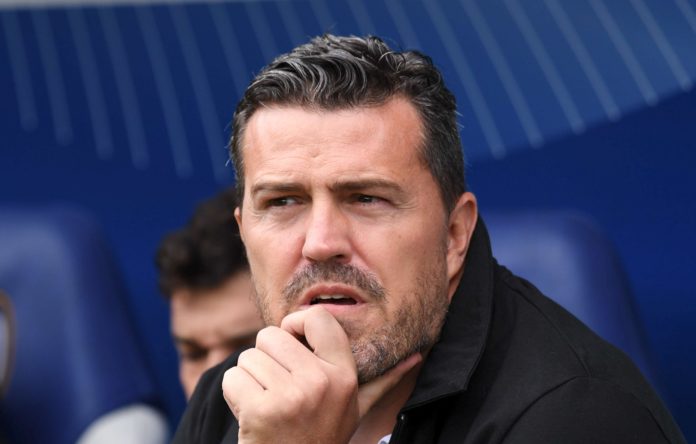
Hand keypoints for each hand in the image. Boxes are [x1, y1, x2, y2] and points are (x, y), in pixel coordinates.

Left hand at [221, 305, 419, 443]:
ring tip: (268, 404)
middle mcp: (322, 383)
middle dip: (266, 359)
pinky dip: (235, 394)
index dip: (295, 324)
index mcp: (345, 375)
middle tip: (279, 389)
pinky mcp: (260, 410)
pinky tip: (252, 415)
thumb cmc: (320, 436)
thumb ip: (383, 381)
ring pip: (248, 357)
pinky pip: (234, 377)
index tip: (292, 344)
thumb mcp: (356, 409)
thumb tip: (417, 355)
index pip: (317, 318)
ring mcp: (291, 397)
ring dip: (250, 380)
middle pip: (270, 335)